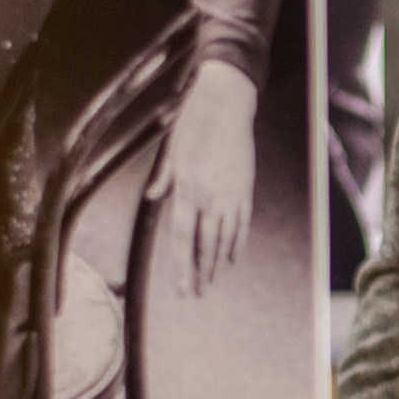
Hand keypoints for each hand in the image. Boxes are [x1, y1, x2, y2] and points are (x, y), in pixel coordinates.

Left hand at [149, 60, 256, 296]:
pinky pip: (242, 222)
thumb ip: (164, 177)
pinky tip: (231, 257)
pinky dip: (237, 242)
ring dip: (217, 263)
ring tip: (211, 282)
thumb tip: (153, 196)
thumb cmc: (195, 123)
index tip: (181, 287)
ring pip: (224, 238)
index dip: (181, 266)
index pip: (182, 237)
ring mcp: (230, 193)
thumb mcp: (172, 149)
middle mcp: (209, 195)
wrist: (227, 104)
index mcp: (186, 187)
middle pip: (204, 244)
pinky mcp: (245, 187)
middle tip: (195, 294)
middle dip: (199, 272)